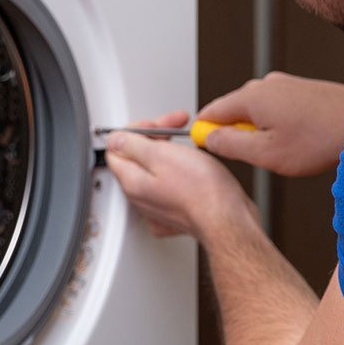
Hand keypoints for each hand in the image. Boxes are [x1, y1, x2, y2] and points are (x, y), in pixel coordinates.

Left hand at [106, 110, 257, 239]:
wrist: (228, 220)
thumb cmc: (202, 191)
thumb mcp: (162, 155)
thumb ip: (133, 145)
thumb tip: (115, 139)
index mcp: (132, 182)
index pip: (116, 148)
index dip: (136, 129)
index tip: (156, 125)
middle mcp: (141, 197)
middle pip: (136, 158)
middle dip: (155, 137)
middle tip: (176, 126)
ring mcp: (158, 207)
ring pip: (154, 171)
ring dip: (169, 153)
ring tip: (188, 146)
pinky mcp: (177, 213)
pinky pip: (170, 186)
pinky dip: (179, 173)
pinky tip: (191, 167)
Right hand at [196, 72, 343, 176]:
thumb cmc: (320, 140)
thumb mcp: (266, 154)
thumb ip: (230, 145)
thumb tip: (209, 139)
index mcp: (251, 97)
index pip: (211, 112)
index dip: (205, 134)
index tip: (210, 152)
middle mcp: (266, 84)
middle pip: (234, 111)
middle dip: (239, 135)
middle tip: (260, 158)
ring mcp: (286, 83)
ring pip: (258, 112)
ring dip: (263, 132)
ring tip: (287, 150)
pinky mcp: (302, 88)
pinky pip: (277, 108)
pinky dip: (280, 125)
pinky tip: (300, 140)